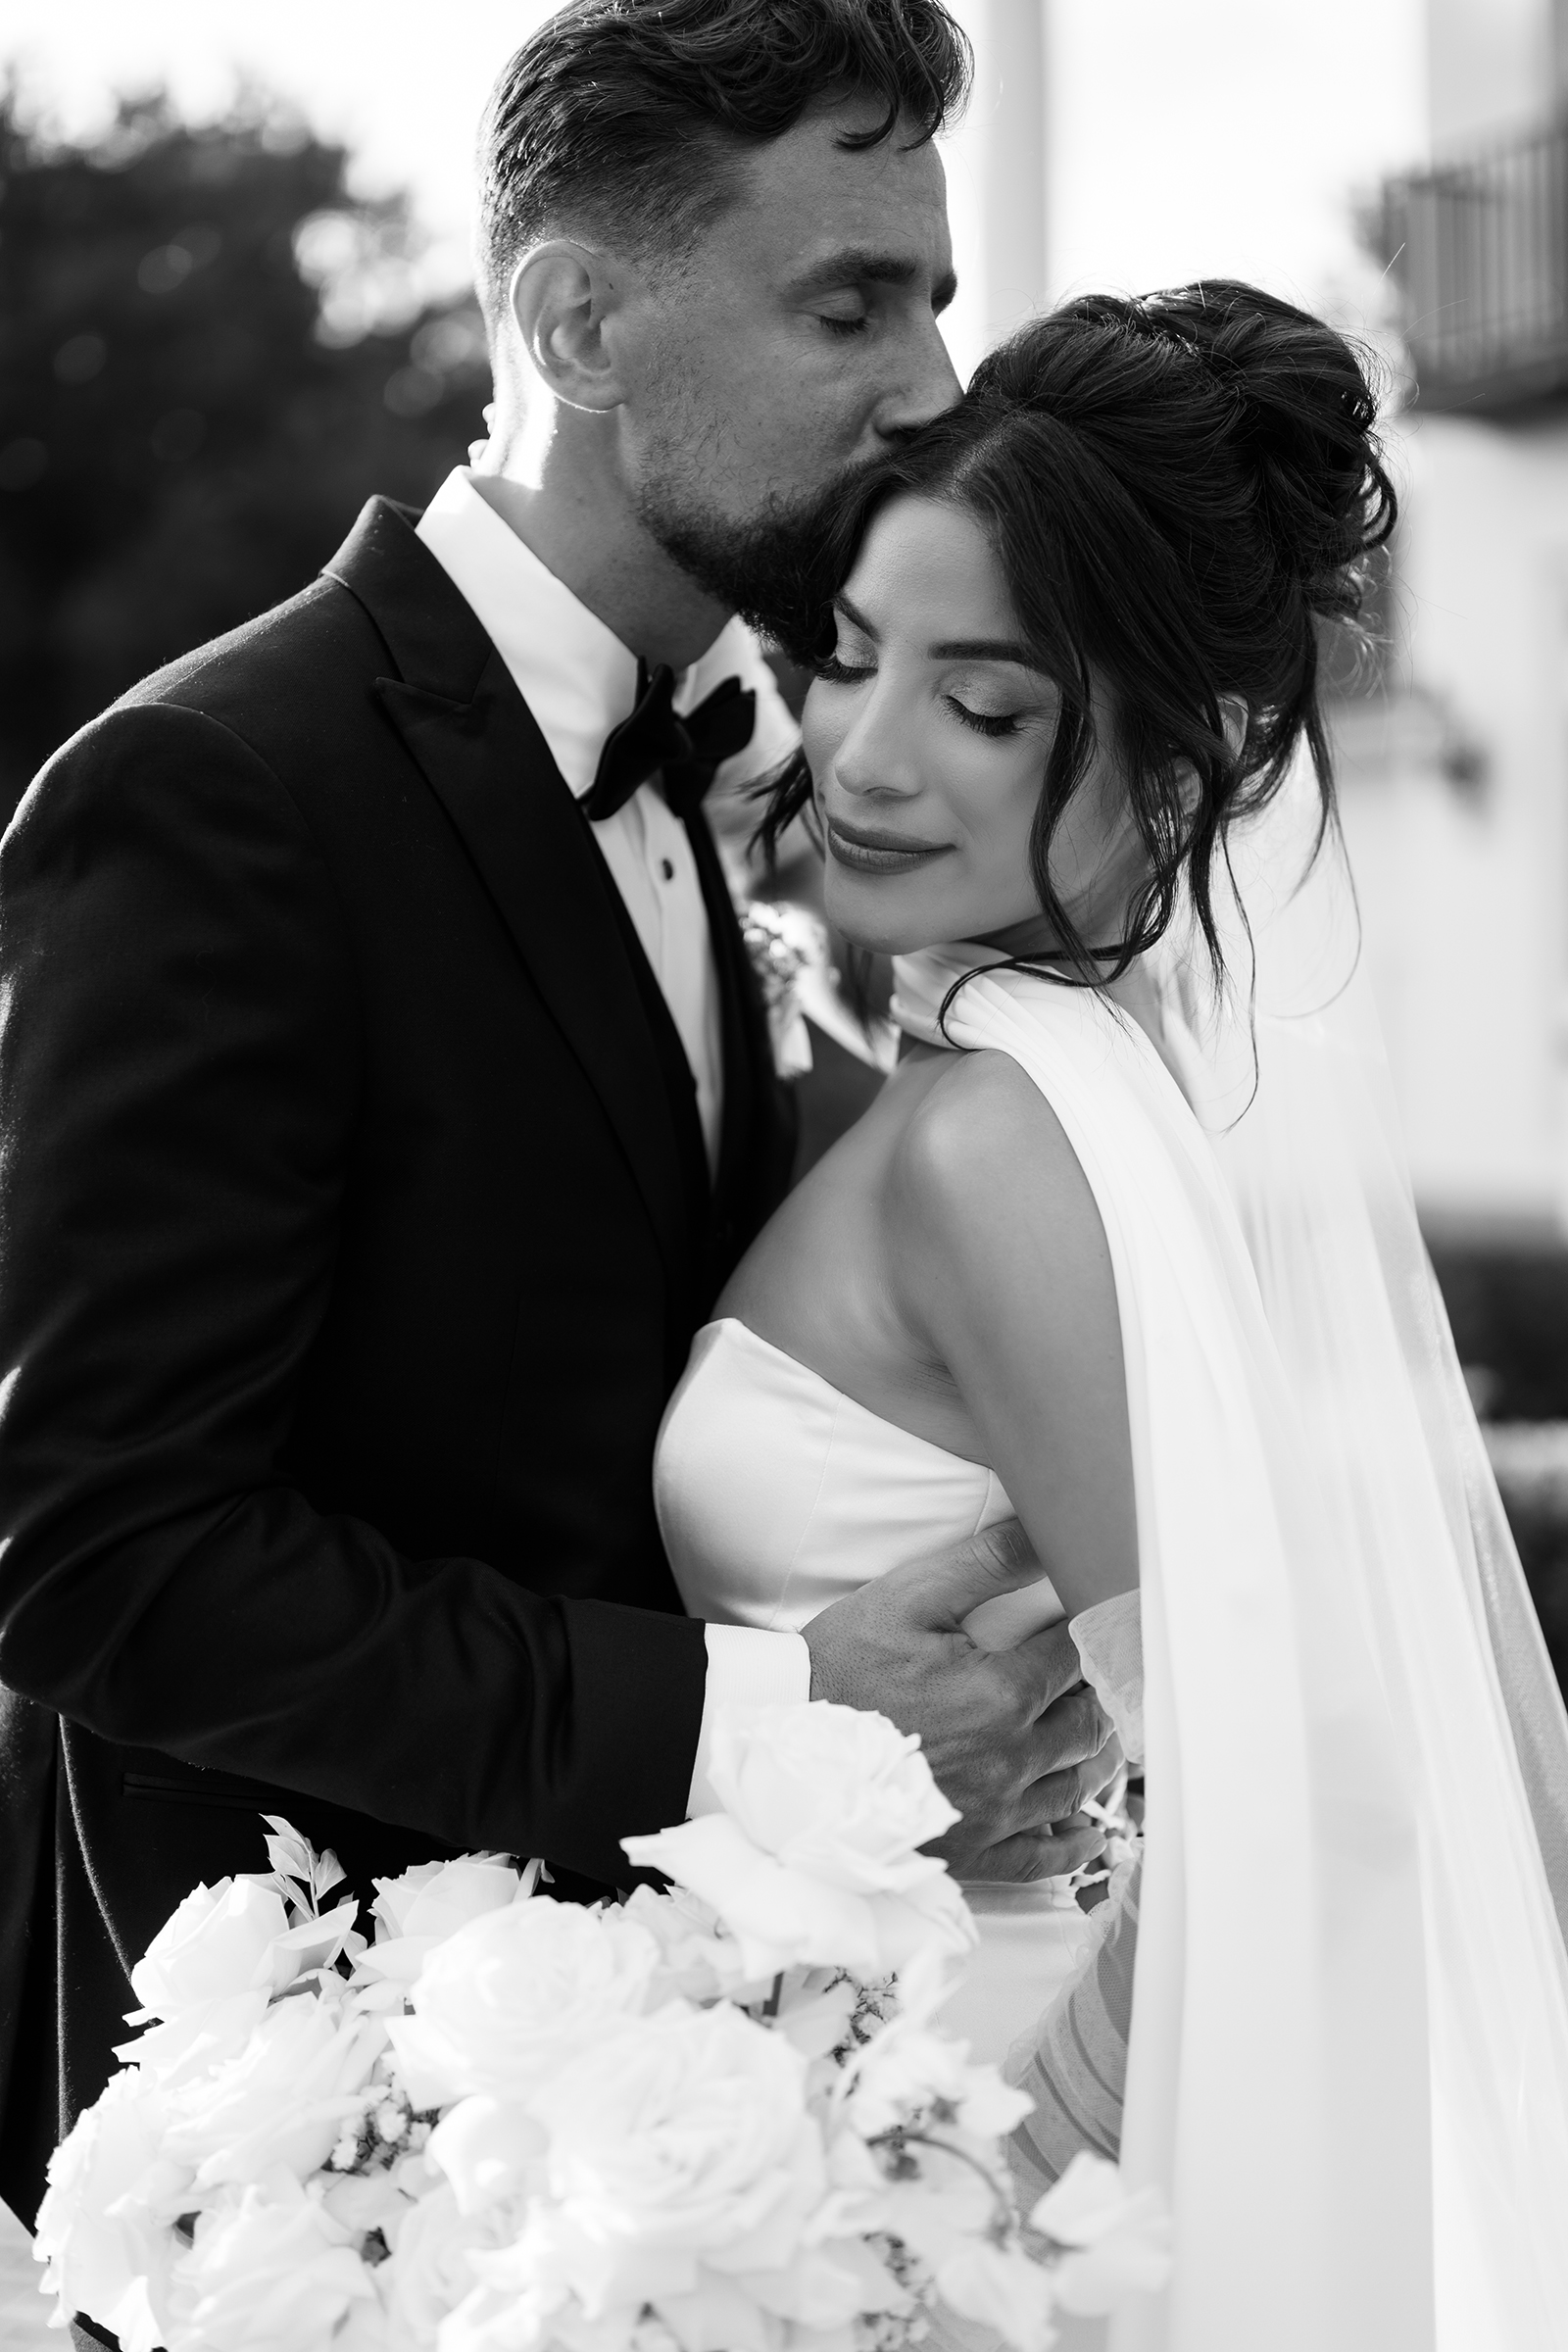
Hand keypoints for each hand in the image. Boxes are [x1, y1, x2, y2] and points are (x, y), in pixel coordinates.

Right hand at [801, 1521, 1121, 1881]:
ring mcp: (994, 1812)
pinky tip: (1087, 1831)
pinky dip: (1073, 1845)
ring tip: (1100, 1734)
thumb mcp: (907, 1597)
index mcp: (1002, 1694)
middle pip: (1088, 1724)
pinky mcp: (973, 1852)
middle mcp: (1011, 1759)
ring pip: (1076, 1786)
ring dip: (1097, 1757)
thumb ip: (984, 1563)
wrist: (784, 1747)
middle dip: (1098, 1694)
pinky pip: (1041, 1858)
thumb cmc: (842, 1666)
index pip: (1076, 1657)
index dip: (1089, 1633)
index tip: (1095, 1619)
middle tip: (1096, 1676)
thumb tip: (1045, 1530)